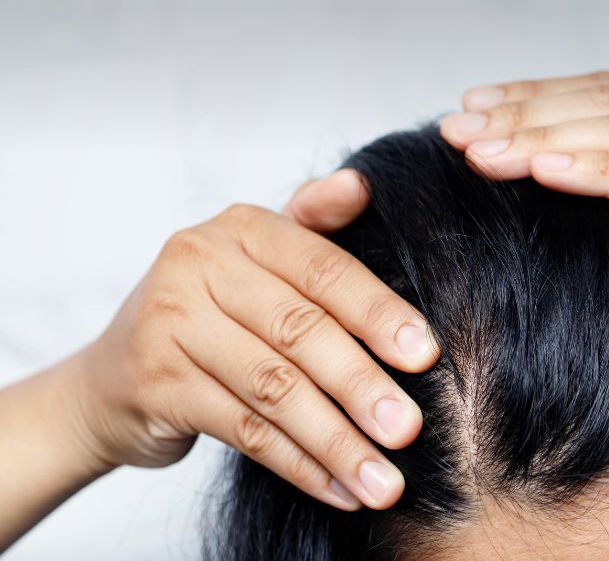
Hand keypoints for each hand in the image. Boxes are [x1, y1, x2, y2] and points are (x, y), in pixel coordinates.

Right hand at [74, 169, 437, 510]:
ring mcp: (170, 324)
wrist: (115, 373)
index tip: (426, 355)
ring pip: (274, 388)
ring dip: (336, 440)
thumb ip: (312, 225)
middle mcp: (198, 264)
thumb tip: (362, 186)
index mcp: (239, 228)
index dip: (378, 312)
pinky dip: (299, 464)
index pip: (322, 269)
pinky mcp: (156, 384)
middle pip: (299, 329)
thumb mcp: (256, 259)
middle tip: (409, 428)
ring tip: (384, 480)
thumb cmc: (210, 310)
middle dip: (361, 383)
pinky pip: (245, 431)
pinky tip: (339, 489)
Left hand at [439, 71, 608, 352]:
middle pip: (606, 105)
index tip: (472, 107)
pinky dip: (602, 171)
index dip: (533, 94)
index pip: (604, 92)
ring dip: (544, 137)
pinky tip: (548, 169)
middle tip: (458, 128)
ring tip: (483, 150)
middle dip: (522, 114)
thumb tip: (543, 179)